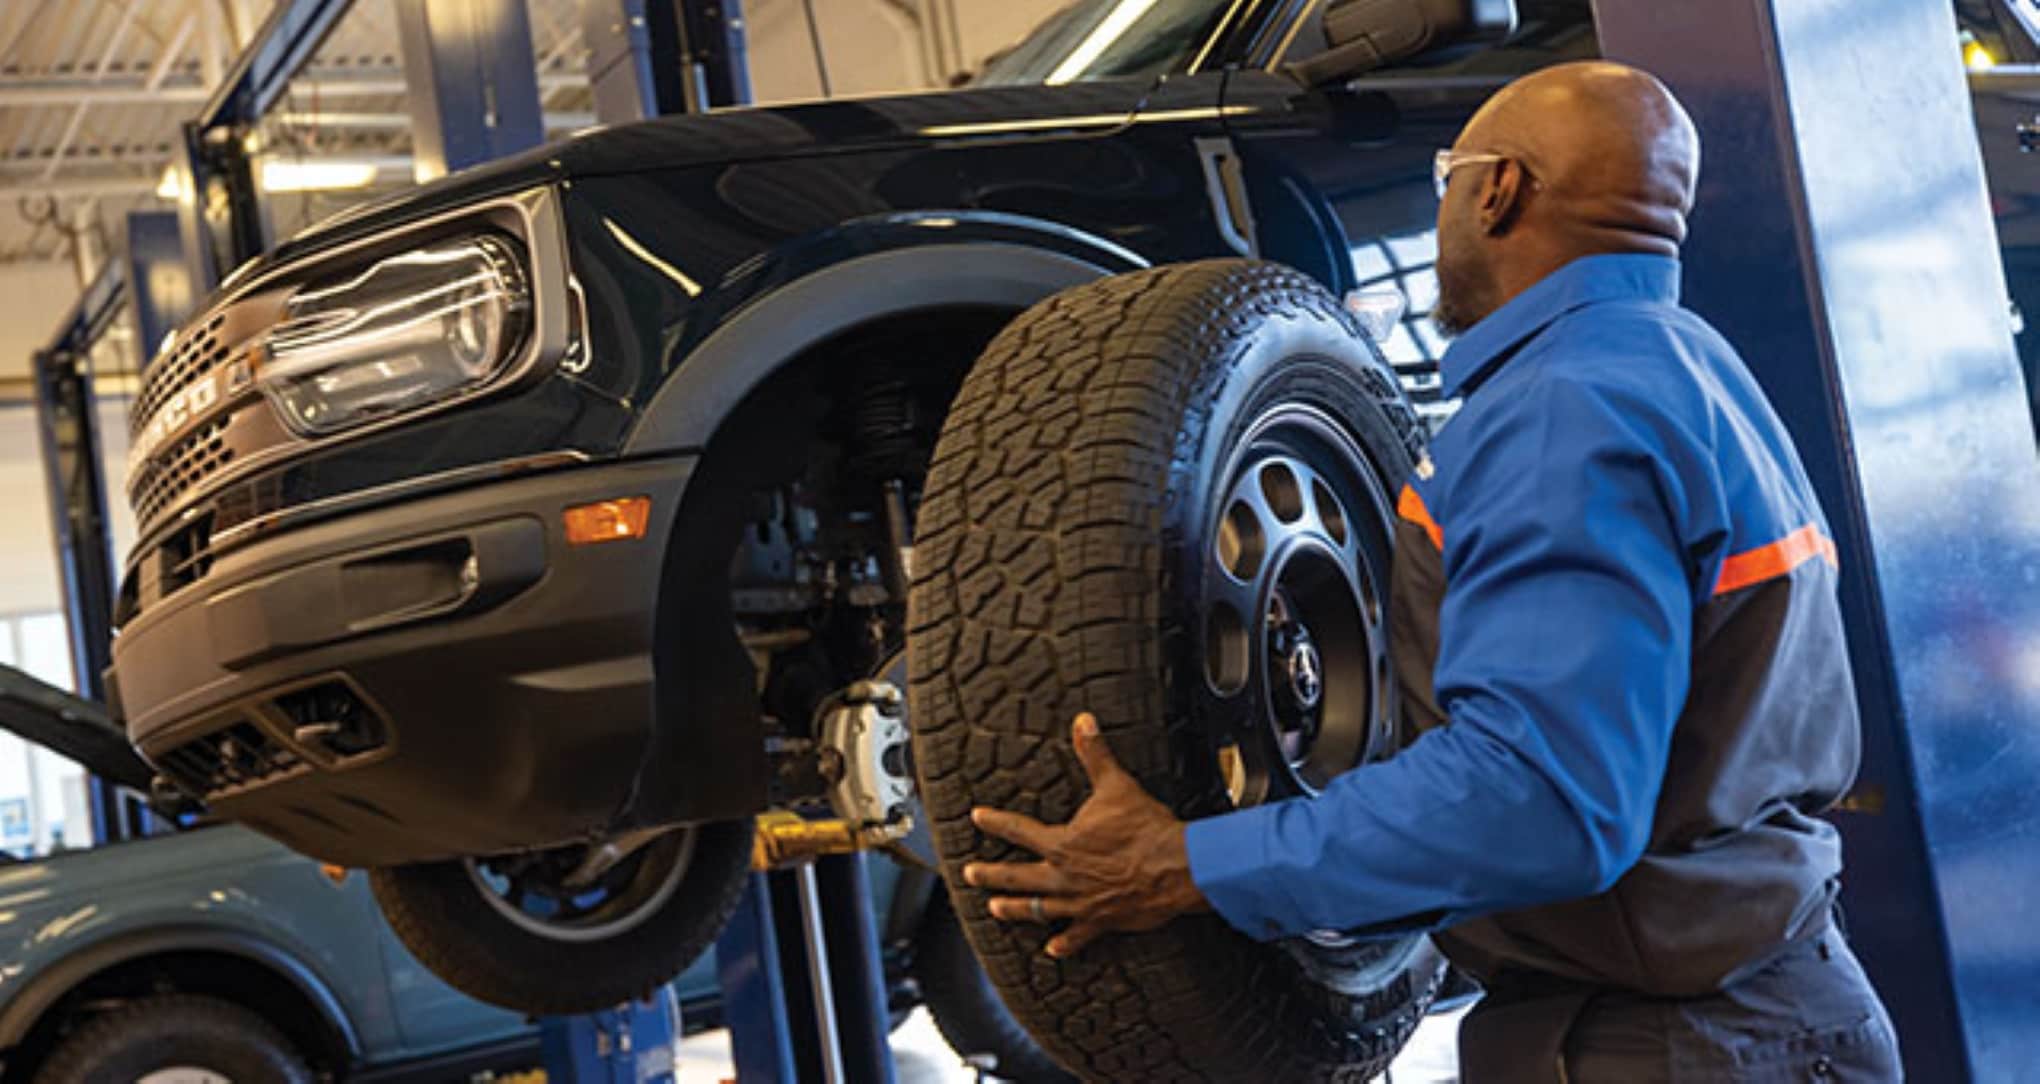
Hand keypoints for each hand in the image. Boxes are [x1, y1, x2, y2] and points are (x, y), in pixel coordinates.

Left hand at [964, 713, 1208, 957]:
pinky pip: (1077, 936)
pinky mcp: (1101, 921)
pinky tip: (1052, 949)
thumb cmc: (1145, 828)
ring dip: (1015, 909)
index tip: (977, 817)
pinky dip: (1064, 943)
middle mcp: (1064, 876)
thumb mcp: (1116, 785)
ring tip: (995, 909)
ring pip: (1037, 909)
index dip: (996, 822)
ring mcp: (1080, 903)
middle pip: (1017, 876)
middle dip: (990, 874)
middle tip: (970, 874)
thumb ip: (1095, 754)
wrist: (1175, 868)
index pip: (1019, 830)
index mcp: (1062, 844)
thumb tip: (1083, 722)